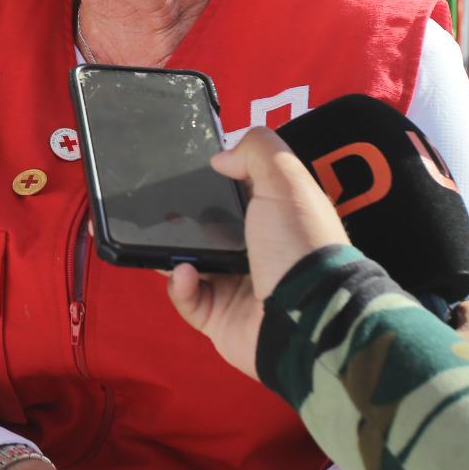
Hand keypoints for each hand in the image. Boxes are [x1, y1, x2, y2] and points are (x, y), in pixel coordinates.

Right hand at [165, 127, 349, 378]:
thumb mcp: (287, 182)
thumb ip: (258, 151)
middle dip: (182, 220)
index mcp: (276, 222)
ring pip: (191, 264)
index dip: (218, 183)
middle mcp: (257, 253)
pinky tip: (185, 273)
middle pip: (209, 230)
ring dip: (173, 253)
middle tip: (163, 211)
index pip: (240, 196)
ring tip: (164, 243)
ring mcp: (237, 287)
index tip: (195, 176)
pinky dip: (180, 286)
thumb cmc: (300, 245)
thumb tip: (221, 158)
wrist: (305, 316)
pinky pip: (187, 299)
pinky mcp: (219, 318)